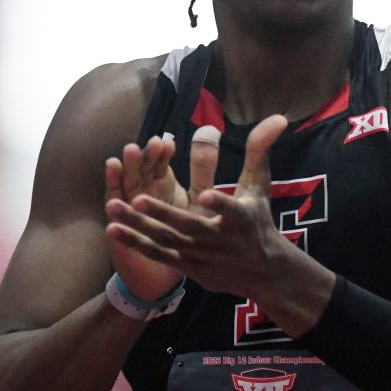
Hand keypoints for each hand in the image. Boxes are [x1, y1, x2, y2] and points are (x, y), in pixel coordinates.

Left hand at [105, 115, 291, 300]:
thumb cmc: (257, 220)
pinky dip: (136, 243)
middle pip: (188, 227)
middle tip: (137, 197)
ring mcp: (201, 256)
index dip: (221, 203)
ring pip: (166, 240)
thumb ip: (260, 150)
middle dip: (162, 214)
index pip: (233, 210)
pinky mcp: (187, 267)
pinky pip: (158, 254)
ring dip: (138, 225)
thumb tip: (277, 118)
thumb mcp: (260, 186)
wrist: (262, 272)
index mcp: (242, 218)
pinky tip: (113, 228)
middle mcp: (220, 239)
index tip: (207, 195)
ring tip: (113, 207)